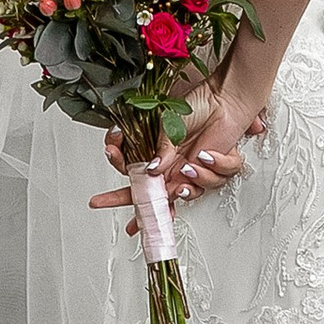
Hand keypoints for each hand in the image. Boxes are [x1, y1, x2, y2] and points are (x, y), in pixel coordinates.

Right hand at [90, 80, 267, 221]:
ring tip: (191, 163)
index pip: (135, 182)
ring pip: (191, 193)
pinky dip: (215, 166)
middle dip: (146, 214)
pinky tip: (209, 154)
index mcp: (159, 160)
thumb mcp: (167, 125)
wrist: (223, 97)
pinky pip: (215, 179)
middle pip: (159, 200)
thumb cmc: (195, 106)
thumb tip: (151, 169)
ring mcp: (195, 170)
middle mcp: (176, 169)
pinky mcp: (216, 167)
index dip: (119, 195)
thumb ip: (159, 149)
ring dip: (193, 180)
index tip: (100, 201)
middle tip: (132, 226)